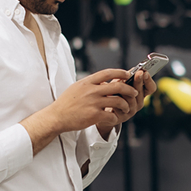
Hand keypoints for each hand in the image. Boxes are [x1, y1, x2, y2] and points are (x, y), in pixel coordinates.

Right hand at [21, 69, 135, 153]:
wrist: (56, 117)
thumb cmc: (67, 103)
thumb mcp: (77, 87)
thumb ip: (91, 83)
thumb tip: (105, 80)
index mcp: (87, 82)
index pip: (108, 72)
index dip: (120, 72)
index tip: (127, 74)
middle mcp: (91, 90)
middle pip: (117, 86)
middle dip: (129, 89)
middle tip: (134, 93)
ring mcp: (93, 103)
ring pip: (118, 101)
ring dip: (125, 105)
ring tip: (126, 108)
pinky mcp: (94, 115)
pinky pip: (112, 115)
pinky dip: (116, 118)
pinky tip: (114, 118)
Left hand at [96, 70, 157, 135]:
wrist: (101, 109)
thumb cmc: (112, 94)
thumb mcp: (120, 83)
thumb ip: (128, 77)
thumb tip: (135, 69)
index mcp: (140, 94)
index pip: (150, 88)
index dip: (149, 80)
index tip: (145, 72)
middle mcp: (138, 103)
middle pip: (141, 92)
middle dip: (139, 82)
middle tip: (138, 73)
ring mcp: (130, 111)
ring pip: (131, 99)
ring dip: (125, 89)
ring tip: (120, 82)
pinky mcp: (121, 117)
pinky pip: (120, 106)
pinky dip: (115, 98)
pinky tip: (110, 93)